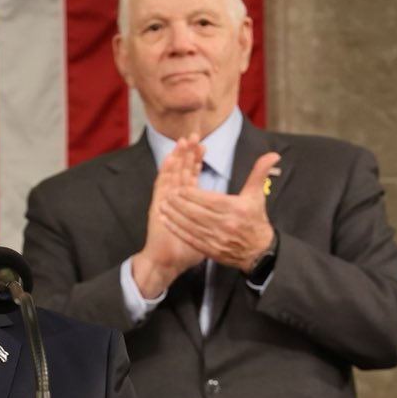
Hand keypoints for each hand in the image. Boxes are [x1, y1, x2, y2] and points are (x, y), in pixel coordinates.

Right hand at [130, 136, 206, 297]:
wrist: (168, 262)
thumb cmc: (188, 249)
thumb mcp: (210, 232)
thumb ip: (221, 219)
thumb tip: (238, 215)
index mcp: (186, 203)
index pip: (190, 176)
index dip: (196, 161)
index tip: (203, 145)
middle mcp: (174, 199)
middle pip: (181, 170)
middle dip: (187, 153)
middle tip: (194, 135)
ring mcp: (165, 201)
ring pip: (171, 174)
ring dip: (177, 157)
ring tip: (183, 141)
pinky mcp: (158, 206)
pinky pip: (161, 185)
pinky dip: (164, 171)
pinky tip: (169, 158)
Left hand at [158, 151, 278, 271]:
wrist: (259, 251)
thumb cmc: (255, 220)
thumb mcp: (257, 195)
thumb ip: (260, 173)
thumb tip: (272, 155)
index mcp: (236, 209)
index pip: (209, 200)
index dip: (192, 195)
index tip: (179, 188)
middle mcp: (226, 225)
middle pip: (197, 212)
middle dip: (180, 204)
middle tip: (167, 195)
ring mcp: (217, 239)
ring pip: (191, 225)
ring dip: (175, 216)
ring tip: (162, 205)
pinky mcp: (211, 250)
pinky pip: (191, 238)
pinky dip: (177, 230)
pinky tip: (167, 222)